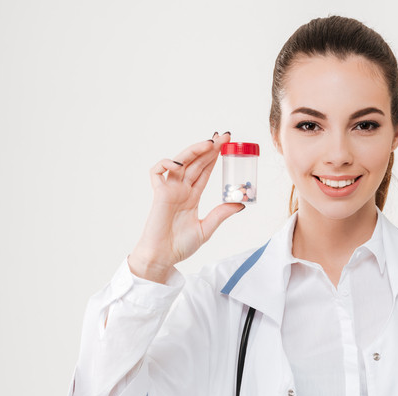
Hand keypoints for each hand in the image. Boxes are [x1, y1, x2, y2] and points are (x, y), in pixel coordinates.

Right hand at [129, 131, 244, 282]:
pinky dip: (165, 164)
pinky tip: (178, 165)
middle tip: (223, 137)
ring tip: (209, 144)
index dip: (214, 157)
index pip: (204, 171)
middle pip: (195, 162)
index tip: (227, 145)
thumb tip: (240, 204)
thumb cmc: (180, 246)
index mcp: (191, 196)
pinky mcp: (158, 195)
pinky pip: (157, 173)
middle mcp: (180, 189)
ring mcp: (169, 190)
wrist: (163, 257)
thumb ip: (221, 214)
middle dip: (208, 148)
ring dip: (193, 151)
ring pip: (180, 162)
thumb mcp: (207, 229)